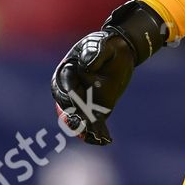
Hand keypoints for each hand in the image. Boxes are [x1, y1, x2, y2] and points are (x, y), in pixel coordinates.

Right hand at [51, 0, 167, 145]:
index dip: (71, 94)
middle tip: (83, 122)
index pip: (65, 86)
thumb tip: (87, 67)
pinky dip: (97, 133)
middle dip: (76, 115)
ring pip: (79, 117)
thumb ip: (94, 52)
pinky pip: (94, 123)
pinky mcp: (95, 110)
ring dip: (85, 128)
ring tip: (94, 136)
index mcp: (65, 72)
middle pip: (69, 106)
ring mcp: (82, 102)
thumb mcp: (102, 43)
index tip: (77, 99)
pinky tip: (104, 140)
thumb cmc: (107, 46)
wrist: (119, 53)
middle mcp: (69, 90)